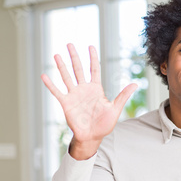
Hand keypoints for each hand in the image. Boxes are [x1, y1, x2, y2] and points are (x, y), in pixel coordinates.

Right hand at [41, 43, 136, 158]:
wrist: (92, 137)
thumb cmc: (104, 124)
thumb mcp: (115, 108)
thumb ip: (123, 96)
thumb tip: (136, 84)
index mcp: (96, 89)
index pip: (94, 70)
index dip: (93, 58)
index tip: (90, 46)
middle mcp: (84, 89)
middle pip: (78, 69)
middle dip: (74, 57)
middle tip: (70, 44)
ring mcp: (74, 95)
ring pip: (67, 77)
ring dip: (61, 66)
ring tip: (57, 55)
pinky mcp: (66, 103)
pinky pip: (57, 92)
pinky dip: (51, 84)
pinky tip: (44, 76)